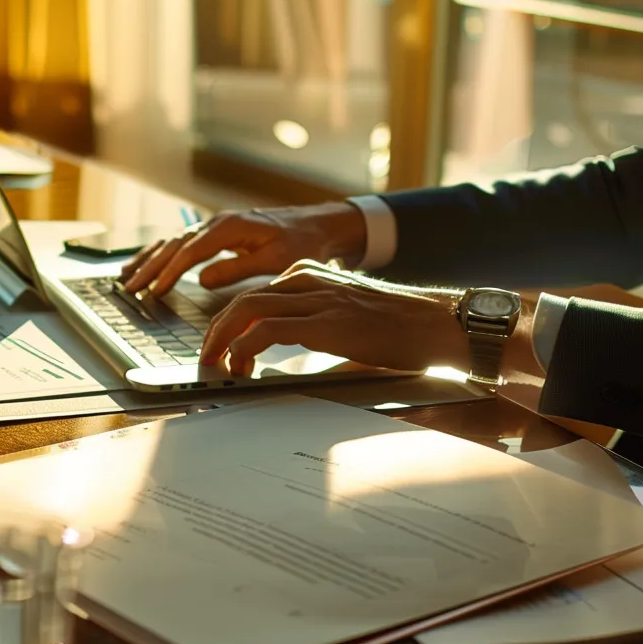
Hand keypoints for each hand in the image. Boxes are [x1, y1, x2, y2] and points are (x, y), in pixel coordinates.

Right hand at [118, 202, 367, 296]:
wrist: (319, 225)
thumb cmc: (302, 242)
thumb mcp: (274, 259)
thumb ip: (237, 269)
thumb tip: (202, 279)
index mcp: (230, 227)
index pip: (190, 250)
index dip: (170, 271)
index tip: (154, 290)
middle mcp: (218, 223)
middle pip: (175, 245)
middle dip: (150, 267)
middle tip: (129, 288)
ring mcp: (216, 226)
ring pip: (174, 242)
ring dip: (149, 260)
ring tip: (127, 277)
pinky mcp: (218, 233)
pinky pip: (182, 243)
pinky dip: (162, 255)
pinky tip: (148, 264)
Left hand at [199, 260, 469, 375]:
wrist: (435, 325)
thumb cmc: (399, 329)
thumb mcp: (347, 319)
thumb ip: (317, 326)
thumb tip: (292, 357)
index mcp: (313, 277)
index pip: (258, 293)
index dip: (231, 320)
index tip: (221, 342)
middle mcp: (309, 282)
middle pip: (243, 298)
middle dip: (217, 329)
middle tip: (207, 355)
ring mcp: (315, 299)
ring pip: (247, 309)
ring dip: (222, 338)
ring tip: (216, 363)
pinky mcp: (322, 322)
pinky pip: (266, 330)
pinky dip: (245, 348)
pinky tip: (242, 366)